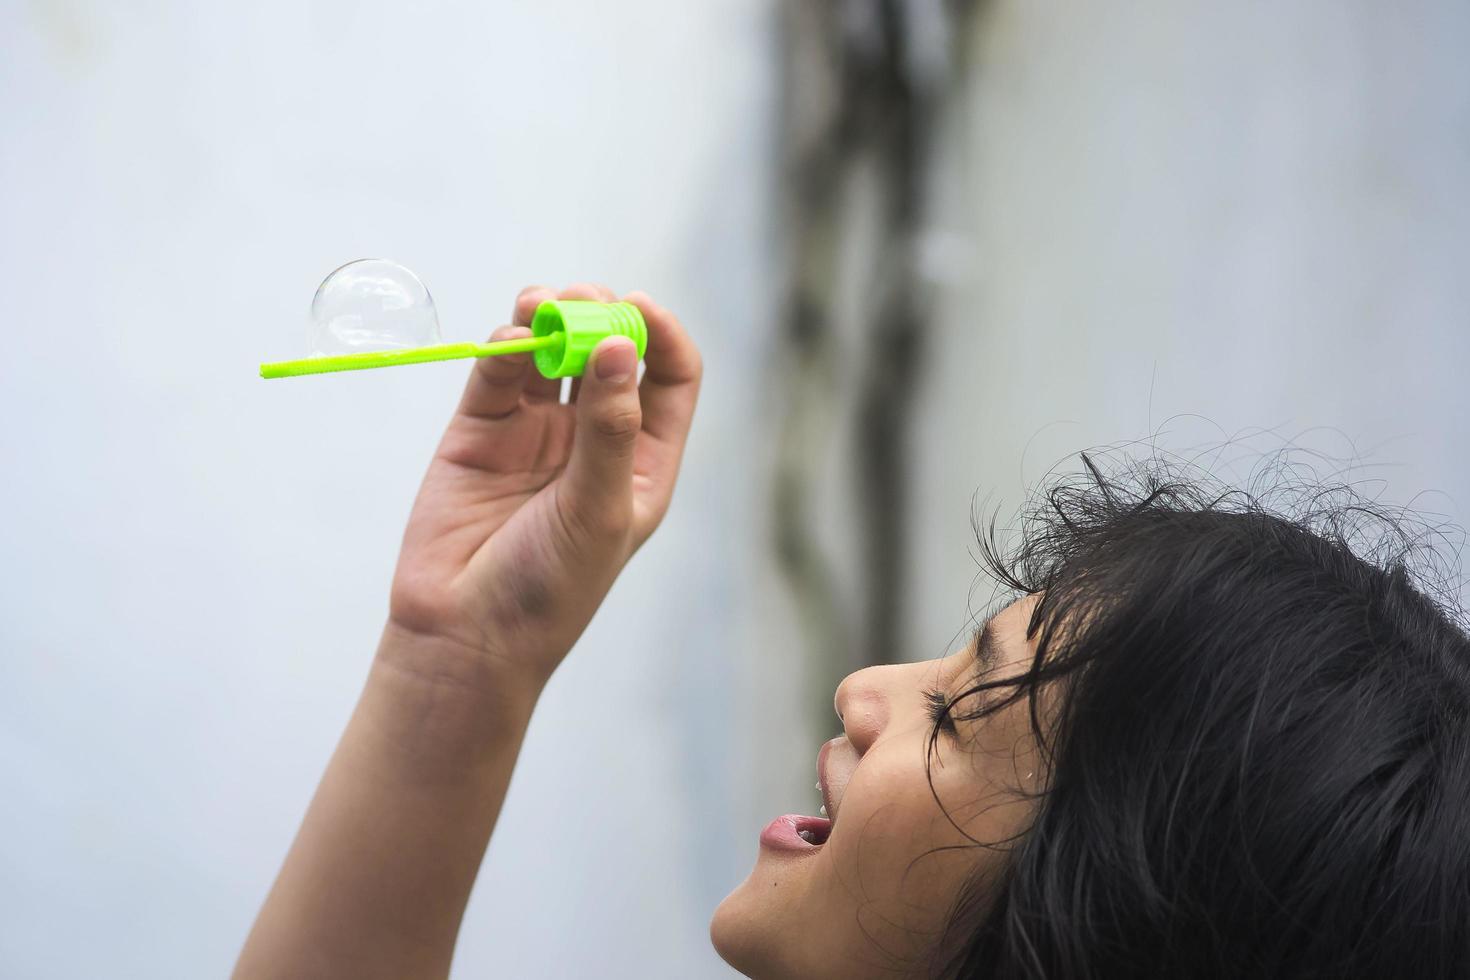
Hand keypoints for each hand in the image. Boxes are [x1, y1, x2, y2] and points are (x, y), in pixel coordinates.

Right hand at [384, 283, 700, 691]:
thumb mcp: (599, 510)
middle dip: (599, 315)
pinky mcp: (481, 429)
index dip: (660, 335)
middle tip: (580, 303)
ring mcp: (536, 430)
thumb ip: (609, 428)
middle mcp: (593, 438)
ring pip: (552, 349)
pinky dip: (505, 344)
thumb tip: (619, 347)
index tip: (638, 306)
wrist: (464, 634)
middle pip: (609, 351)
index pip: (669, 378)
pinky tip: (509, 340)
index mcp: (642, 461)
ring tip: (540, 306)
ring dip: (550, 317)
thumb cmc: (550, 587)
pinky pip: (498, 369)